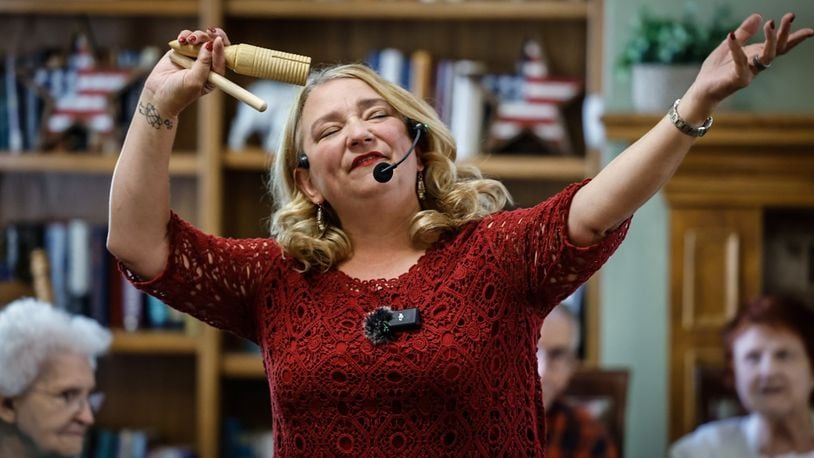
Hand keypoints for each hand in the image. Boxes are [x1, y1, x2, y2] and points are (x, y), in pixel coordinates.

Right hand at [141, 27, 231, 116]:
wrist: (157, 95)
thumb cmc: (178, 93)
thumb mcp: (194, 81)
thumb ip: (203, 64)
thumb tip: (210, 45)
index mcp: (214, 75)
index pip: (222, 59)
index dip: (221, 48)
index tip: (217, 40)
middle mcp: (206, 64)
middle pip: (215, 45)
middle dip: (212, 36)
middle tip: (209, 32)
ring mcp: (193, 56)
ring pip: (200, 38)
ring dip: (197, 36)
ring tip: (189, 40)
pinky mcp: (181, 50)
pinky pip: (186, 37)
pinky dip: (184, 36)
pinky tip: (181, 40)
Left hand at [687, 13, 812, 108]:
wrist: (701, 90)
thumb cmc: (715, 70)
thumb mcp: (729, 45)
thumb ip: (743, 33)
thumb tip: (758, 16)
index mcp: (756, 56)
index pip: (780, 47)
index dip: (794, 38)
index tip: (810, 31)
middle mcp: (756, 65)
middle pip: (777, 50)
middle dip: (785, 34)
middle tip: (789, 16)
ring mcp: (749, 73)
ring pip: (766, 57)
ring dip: (770, 41)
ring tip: (770, 24)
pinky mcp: (737, 80)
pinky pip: (739, 63)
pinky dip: (736, 49)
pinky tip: (731, 35)